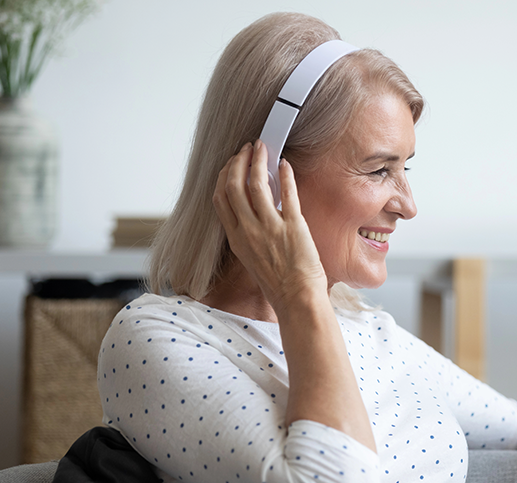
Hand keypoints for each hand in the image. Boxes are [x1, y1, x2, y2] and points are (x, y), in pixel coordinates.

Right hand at [212, 141, 327, 311]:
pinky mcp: (293, 226)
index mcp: (236, 238)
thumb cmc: (277, 281)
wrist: (296, 298)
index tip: (231, 164)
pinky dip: (285, 175)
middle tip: (247, 149)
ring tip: (262, 149)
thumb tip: (253, 207)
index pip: (220, 198)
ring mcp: (269, 227)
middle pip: (234, 185)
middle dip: (238, 162)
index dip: (224, 176)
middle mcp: (248, 230)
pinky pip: (287, 193)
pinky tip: (285, 164)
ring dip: (258, 161)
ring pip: (256, 183)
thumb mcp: (251, 256)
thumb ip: (248, 231)